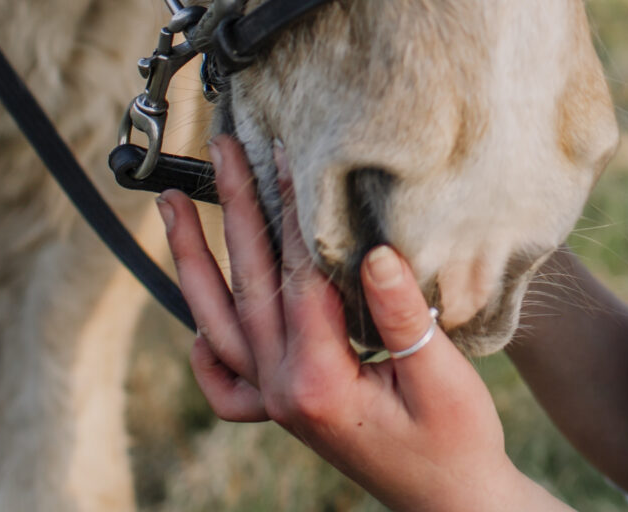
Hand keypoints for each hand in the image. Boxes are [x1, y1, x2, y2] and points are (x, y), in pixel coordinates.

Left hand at [159, 135, 560, 511]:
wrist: (451, 502)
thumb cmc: (459, 440)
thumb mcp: (442, 376)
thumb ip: (405, 316)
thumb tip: (373, 252)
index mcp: (318, 380)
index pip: (298, 276)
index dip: (294, 210)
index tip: (286, 152)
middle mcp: (284, 390)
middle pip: (247, 285)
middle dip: (229, 210)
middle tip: (219, 150)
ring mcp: (278, 402)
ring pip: (219, 322)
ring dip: (194, 261)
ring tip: (169, 207)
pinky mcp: (285, 409)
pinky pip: (227, 377)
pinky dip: (205, 345)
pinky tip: (198, 319)